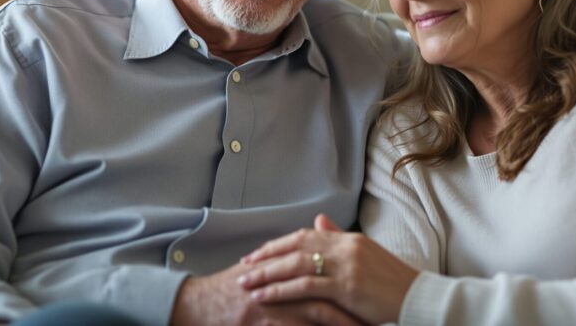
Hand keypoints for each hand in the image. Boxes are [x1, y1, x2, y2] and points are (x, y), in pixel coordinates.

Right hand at [170, 261, 361, 325]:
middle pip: (329, 290)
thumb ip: (284, 262)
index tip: (374, 296)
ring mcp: (274, 302)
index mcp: (286, 265)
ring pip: (319, 313)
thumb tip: (308, 256)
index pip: (326, 271)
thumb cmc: (228, 290)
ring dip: (344, 323)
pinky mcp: (264, 321)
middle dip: (355, 304)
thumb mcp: (257, 270)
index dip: (351, 283)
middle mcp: (283, 280)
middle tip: (378, 316)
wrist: (197, 304)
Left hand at [239, 215, 419, 325]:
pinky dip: (281, 291)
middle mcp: (345, 247)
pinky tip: (265, 297)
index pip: (304, 235)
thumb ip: (340, 238)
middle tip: (242, 267)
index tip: (256, 254)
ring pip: (296, 266)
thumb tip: (318, 220)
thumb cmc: (391, 282)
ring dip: (267, 274)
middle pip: (295, 247)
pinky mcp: (347, 287)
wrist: (417, 298)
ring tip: (245, 284)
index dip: (277, 245)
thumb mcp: (366, 254)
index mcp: (348, 238)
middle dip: (266, 258)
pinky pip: (306, 287)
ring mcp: (346, 266)